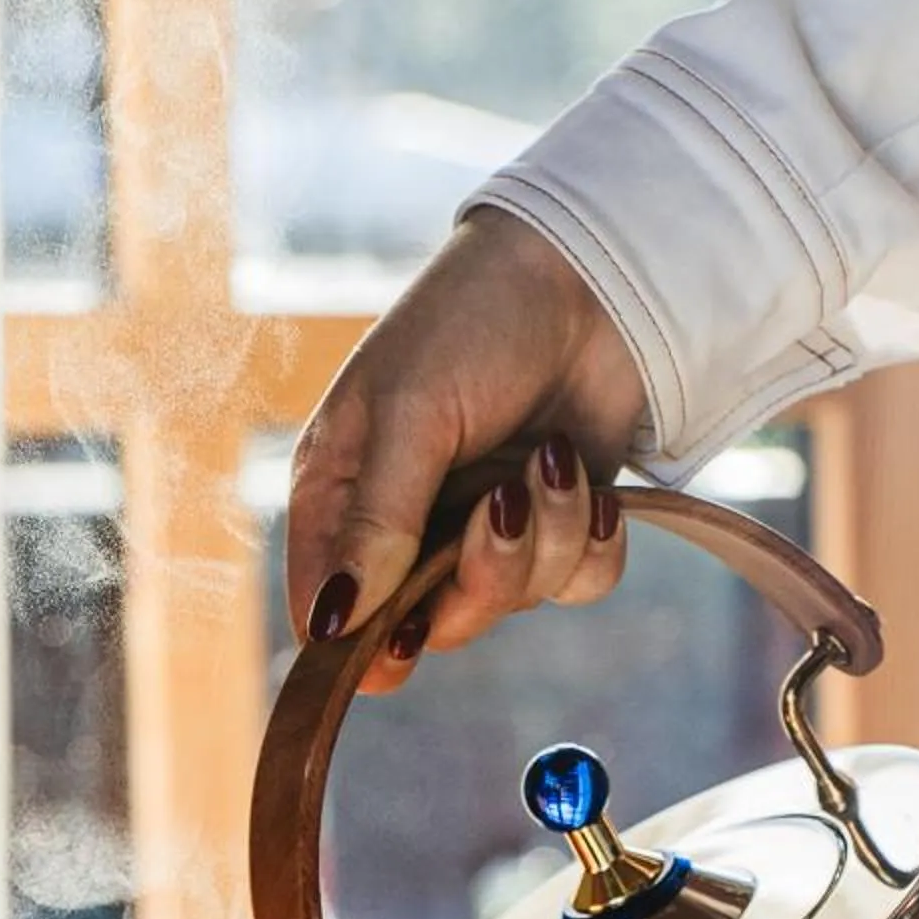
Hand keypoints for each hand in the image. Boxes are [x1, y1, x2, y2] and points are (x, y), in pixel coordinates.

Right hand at [287, 209, 648, 693]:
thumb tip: (337, 621)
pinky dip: (592, 542)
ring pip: (509, 605)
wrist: (589, 272)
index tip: (400, 639)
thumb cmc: (473, 319)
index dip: (357, 646)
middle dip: (476, 578)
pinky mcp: (556, 528)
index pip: (326, 613)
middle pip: (427, 628)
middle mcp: (406, 528)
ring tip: (550, 458)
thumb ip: (377, 521)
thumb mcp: (409, 412)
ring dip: (544, 539)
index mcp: (341, 498)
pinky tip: (588, 481)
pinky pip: (575, 585)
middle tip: (497, 506)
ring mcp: (481, 532)